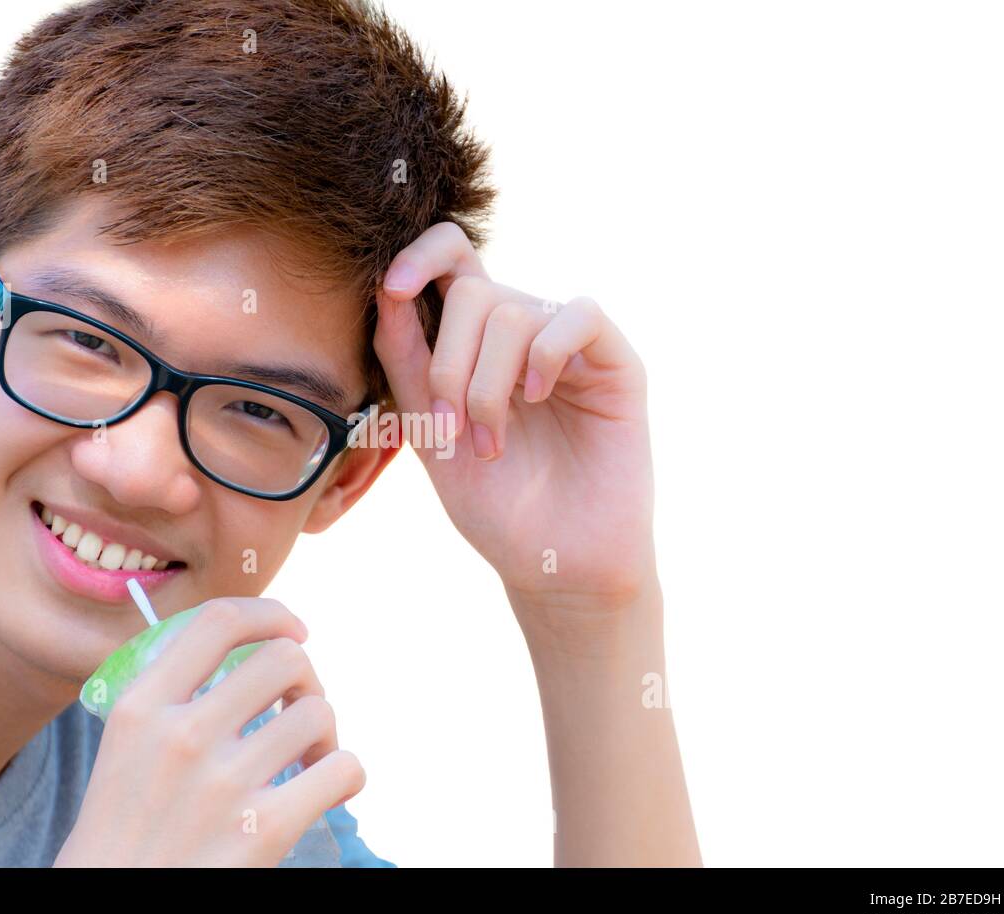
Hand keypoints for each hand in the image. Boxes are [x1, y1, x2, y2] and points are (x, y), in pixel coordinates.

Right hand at [55, 599, 364, 866]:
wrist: (115, 910)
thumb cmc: (126, 832)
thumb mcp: (127, 748)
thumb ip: (173, 697)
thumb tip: (248, 652)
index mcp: (140, 708)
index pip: (219, 621)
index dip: (271, 615)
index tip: (293, 631)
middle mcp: (181, 736)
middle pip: (284, 659)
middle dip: (305, 680)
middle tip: (296, 711)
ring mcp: (223, 784)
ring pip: (318, 712)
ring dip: (325, 733)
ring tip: (309, 760)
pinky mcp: (264, 832)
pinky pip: (343, 768)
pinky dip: (346, 775)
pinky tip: (326, 791)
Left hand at [372, 222, 654, 613]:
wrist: (557, 566)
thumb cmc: (496, 506)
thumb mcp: (432, 434)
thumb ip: (408, 364)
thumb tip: (387, 289)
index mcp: (476, 345)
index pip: (451, 260)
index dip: (418, 255)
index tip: (392, 289)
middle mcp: (524, 335)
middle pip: (472, 291)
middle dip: (447, 359)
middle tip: (449, 426)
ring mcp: (570, 347)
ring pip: (515, 309)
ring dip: (487, 383)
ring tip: (491, 443)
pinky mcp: (616, 364)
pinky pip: (579, 315)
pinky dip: (546, 353)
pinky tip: (538, 398)